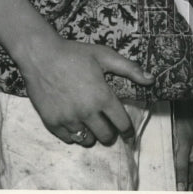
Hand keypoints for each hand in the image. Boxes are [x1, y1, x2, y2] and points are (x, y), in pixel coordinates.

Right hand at [19, 34, 153, 147]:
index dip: (127, 130)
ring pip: (86, 140)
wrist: (41, 55)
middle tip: (109, 128)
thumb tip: (151, 79)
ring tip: (91, 125)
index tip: (128, 134)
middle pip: (105, 136)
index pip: (121, 123)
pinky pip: (68, 138)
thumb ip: (130, 69)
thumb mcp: (105, 56)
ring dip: (92, 135)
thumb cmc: (75, 54)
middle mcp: (86, 112)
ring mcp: (68, 119)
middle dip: (110, 133)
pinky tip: (75, 123)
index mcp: (101, 97)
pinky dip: (74, 134)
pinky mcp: (52, 122)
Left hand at [173, 101, 192, 189]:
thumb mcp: (182, 147)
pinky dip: (175, 183)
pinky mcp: (184, 165)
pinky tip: (167, 187)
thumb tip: (181, 189)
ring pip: (187, 185)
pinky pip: (181, 178)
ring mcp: (192, 167)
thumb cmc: (185, 126)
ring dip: (179, 190)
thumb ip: (181, 168)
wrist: (181, 112)